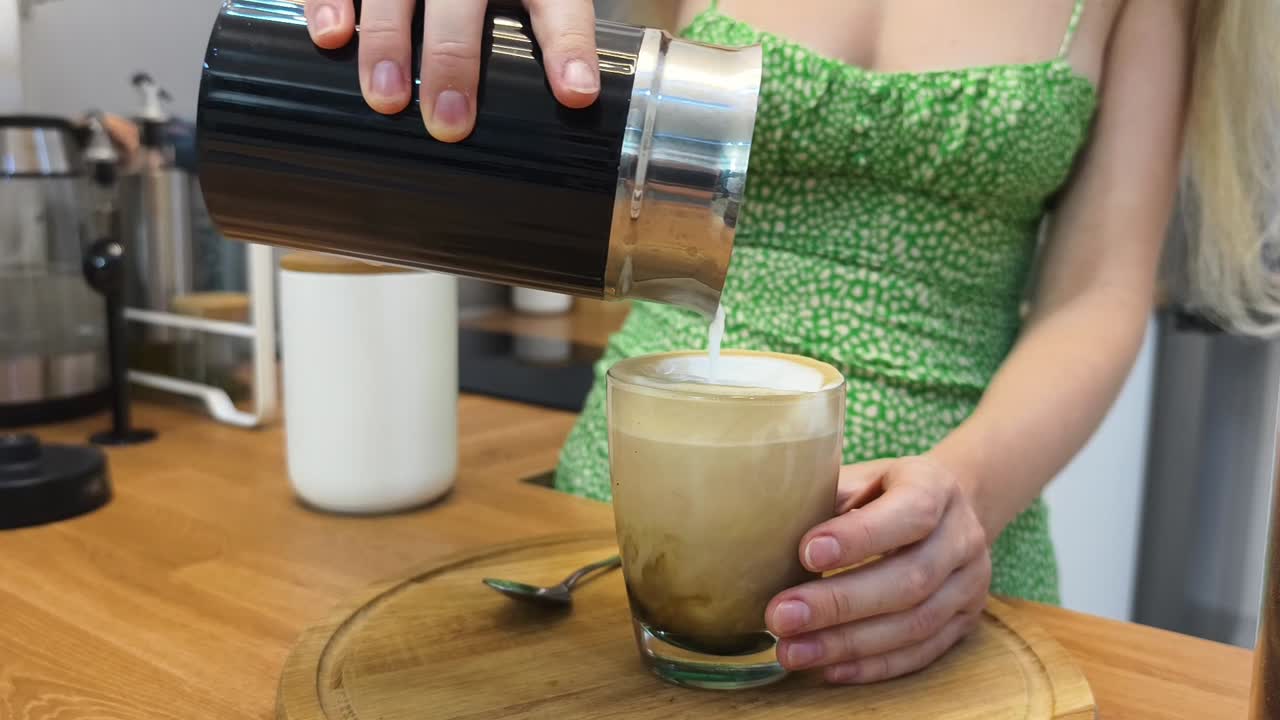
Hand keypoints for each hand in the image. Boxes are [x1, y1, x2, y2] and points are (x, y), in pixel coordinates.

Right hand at [305, 0, 600, 141]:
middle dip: (454, 60)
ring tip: (386, 99)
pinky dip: (329, 1)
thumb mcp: (522, 7)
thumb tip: (551, 136)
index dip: (569, 46)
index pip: (558, 2)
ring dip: (388, 42)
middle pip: (461, 1)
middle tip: (448, 124)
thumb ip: (533, 54)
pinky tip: (331, 37)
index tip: (577, 95)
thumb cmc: (488, 0)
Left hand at [766, 455, 991, 683]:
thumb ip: (827, 497)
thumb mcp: (860, 476)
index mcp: (935, 487)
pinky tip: (829, 669)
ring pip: (915, 624)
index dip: (860, 538)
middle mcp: (961, 536)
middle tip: (781, 616)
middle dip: (840, 603)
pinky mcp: (963, 623)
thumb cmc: (884, 491)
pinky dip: (872, 666)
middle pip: (910, 578)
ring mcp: (969, 584)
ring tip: (792, 652)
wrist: (949, 507)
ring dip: (848, 644)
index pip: (910, 513)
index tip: (806, 553)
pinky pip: (921, 654)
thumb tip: (766, 527)